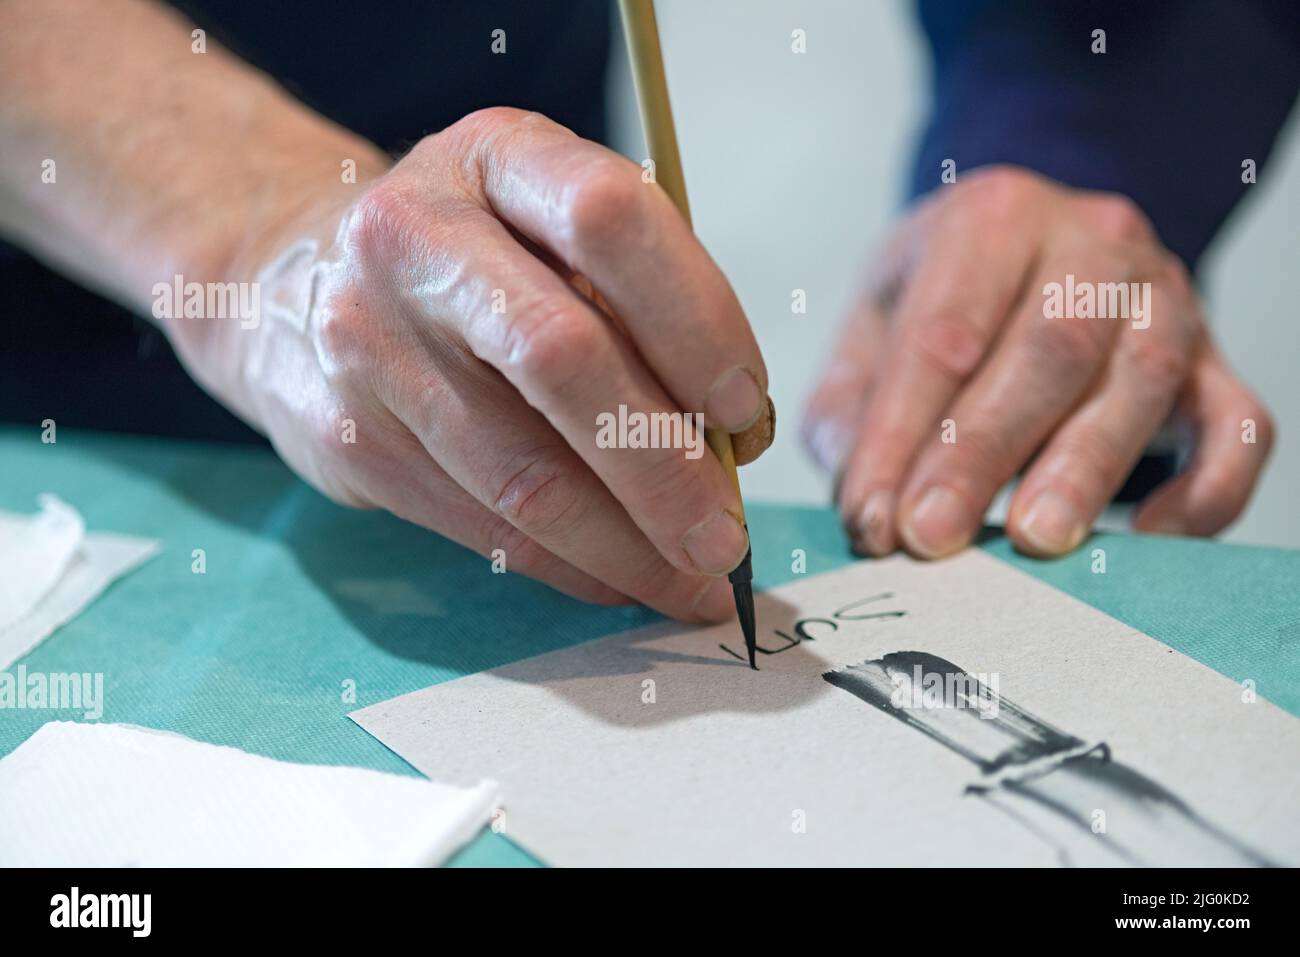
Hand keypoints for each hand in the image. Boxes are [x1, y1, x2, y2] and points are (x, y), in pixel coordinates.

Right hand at [175, 107, 772, 619]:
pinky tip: (622, 579)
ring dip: (625, 545)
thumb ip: (631, 303)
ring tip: (692, 585)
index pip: (609, 218)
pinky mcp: (348, 435)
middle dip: (664, 468)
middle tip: (726, 539)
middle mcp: (416, 234)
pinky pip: (482, 522)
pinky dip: (570, 565)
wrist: (287, 281)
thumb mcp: (541, 224)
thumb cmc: (466, 257)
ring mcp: (368, 338)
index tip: (746, 410)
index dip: (696, 320)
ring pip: (521, 470)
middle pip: (562, 357)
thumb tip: (730, 445)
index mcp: (496, 156)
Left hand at [802, 166, 1271, 558]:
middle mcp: (1092, 240)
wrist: (1032, 250)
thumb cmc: (944, 297)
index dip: (900, 434)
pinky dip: (1207, 490)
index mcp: (992, 218)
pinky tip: (1151, 540)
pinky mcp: (1217, 360)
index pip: (943, 334)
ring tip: (1034, 539)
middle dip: (983, 452)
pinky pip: (1238, 425)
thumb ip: (852, 407)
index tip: (872, 517)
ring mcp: (1166, 297)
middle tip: (934, 536)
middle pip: (1048, 347)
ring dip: (1087, 467)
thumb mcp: (874, 323)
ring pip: (1144, 377)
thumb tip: (861, 502)